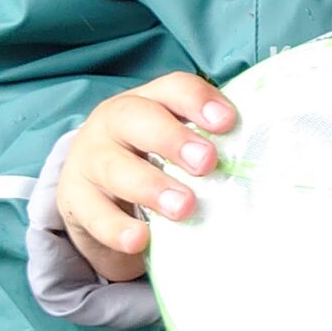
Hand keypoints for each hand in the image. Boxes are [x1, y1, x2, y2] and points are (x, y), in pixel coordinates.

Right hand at [57, 74, 235, 281]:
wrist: (93, 195)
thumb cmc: (152, 164)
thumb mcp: (175, 149)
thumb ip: (208, 148)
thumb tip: (256, 162)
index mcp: (148, 102)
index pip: (172, 90)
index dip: (198, 102)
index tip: (227, 123)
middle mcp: (114, 123)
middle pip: (139, 119)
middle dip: (174, 140)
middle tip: (207, 163)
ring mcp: (90, 159)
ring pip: (116, 168)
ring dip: (151, 187)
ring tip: (183, 207)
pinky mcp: (75, 199)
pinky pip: (94, 214)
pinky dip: (117, 228)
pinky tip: (140, 240)